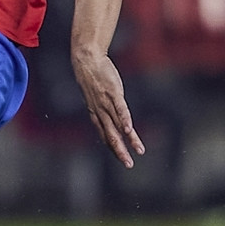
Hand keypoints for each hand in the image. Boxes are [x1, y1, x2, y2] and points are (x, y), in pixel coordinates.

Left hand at [73, 51, 143, 167]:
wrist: (86, 60)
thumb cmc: (93, 77)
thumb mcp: (96, 94)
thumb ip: (102, 105)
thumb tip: (106, 109)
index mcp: (96, 112)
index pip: (104, 134)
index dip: (112, 146)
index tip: (121, 157)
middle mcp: (100, 111)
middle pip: (111, 135)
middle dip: (120, 151)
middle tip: (128, 165)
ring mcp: (106, 103)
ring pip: (117, 125)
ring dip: (128, 139)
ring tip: (138, 151)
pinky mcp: (113, 93)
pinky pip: (120, 109)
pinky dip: (124, 119)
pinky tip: (129, 130)